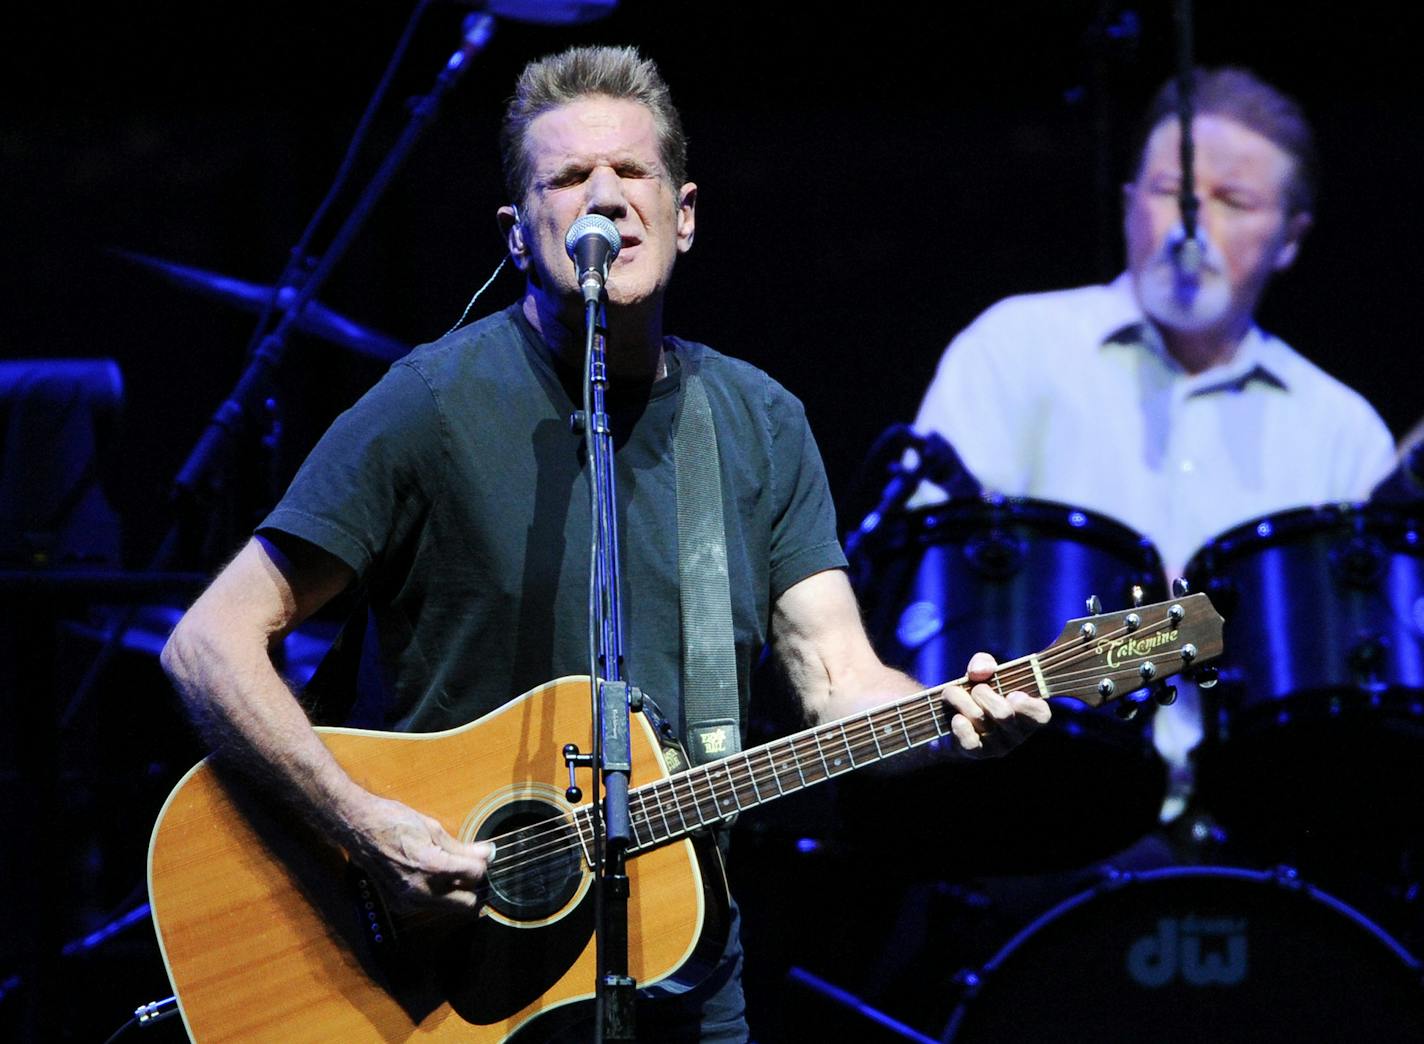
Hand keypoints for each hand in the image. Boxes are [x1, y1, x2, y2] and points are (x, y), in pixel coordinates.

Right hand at [344, 794, 493, 915]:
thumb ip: (462, 847)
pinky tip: (430, 875)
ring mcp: (408, 901)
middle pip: (467, 905)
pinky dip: (437, 894)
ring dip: (456, 892)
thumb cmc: (394, 821)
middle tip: (471, 870)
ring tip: (449, 869)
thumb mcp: (433, 828)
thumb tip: (488, 853)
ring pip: (449, 907)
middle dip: (474, 888)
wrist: (358, 828)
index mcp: (431, 866)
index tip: (481, 856)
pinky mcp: (400, 905)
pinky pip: (430, 905)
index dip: (482, 864)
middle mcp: (420, 890)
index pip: (475, 876)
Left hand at [941, 652, 1050, 757]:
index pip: (1041, 714)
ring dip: (960, 700)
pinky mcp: (977, 755)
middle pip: (1004, 713)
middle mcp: (1018, 734)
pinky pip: (970, 741)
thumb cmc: (976, 691)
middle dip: (982, 692)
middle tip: (974, 688)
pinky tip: (956, 717)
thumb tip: (979, 672)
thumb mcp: (983, 671)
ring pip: (980, 719)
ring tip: (951, 693)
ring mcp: (999, 747)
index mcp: (1030, 713)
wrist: (948, 716)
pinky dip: (959, 724)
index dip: (1028, 705)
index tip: (1012, 694)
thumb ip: (984, 663)